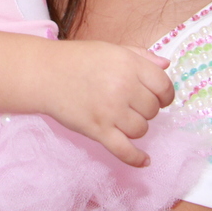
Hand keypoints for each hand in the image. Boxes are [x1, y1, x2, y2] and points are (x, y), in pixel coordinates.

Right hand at [42, 41, 175, 166]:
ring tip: (122, 119)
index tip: (160, 98)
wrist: (45, 74)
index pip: (163, 86)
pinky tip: (145, 160)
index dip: (165, 95)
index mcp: (129, 65)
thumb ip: (141, 56)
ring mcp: (111, 111)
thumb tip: (165, 66)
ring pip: (141, 130)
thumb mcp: (112, 50)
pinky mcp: (98, 130)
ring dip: (136, 127)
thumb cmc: (78, 59)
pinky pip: (125, 151)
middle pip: (153, 110)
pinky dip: (137, 158)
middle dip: (146, 110)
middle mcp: (123, 87)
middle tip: (131, 105)